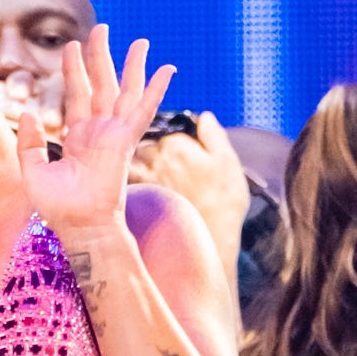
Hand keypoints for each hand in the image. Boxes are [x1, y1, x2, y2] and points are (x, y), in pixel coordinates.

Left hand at [12, 27, 173, 249]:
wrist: (80, 227)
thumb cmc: (59, 208)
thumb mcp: (32, 171)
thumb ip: (28, 142)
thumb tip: (27, 113)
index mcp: (78, 137)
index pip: (77, 95)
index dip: (74, 70)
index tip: (72, 46)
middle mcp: (99, 131)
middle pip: (102, 84)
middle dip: (101, 56)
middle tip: (101, 28)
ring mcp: (114, 134)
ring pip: (125, 91)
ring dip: (132, 65)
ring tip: (140, 41)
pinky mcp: (125, 140)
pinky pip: (143, 109)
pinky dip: (156, 89)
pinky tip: (167, 69)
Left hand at [132, 108, 248, 272]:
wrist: (211, 240)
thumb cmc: (224, 202)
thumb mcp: (228, 161)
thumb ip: (213, 135)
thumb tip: (204, 116)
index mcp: (176, 145)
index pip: (168, 130)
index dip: (176, 137)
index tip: (185, 147)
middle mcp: (154, 159)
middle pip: (145, 143)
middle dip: (153, 148)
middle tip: (171, 162)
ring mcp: (143, 178)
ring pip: (133, 160)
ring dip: (138, 160)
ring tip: (157, 172)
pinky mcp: (138, 197)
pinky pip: (128, 181)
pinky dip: (130, 180)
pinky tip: (134, 186)